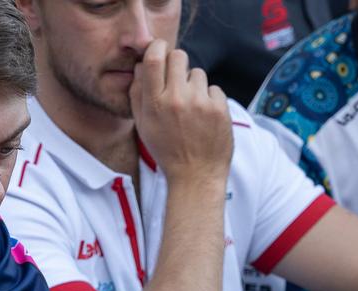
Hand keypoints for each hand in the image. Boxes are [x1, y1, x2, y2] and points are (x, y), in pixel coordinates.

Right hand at [130, 39, 232, 183]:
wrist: (195, 176)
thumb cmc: (167, 151)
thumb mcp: (144, 126)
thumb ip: (138, 94)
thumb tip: (139, 65)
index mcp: (154, 104)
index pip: (153, 58)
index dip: (157, 48)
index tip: (160, 50)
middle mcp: (176, 100)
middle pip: (178, 56)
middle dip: (177, 63)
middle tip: (178, 79)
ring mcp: (200, 103)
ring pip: (198, 73)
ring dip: (194, 85)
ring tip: (192, 107)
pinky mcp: (219, 108)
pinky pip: (214, 88)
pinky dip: (210, 99)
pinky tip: (205, 117)